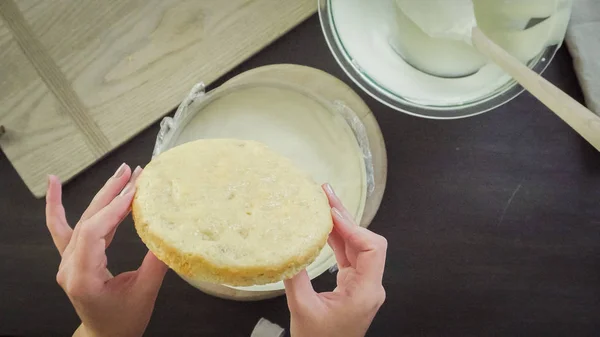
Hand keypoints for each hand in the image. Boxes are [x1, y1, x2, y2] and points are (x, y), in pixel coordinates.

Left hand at [45, 164, 167, 336]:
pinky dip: (56, 206)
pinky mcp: (72, 258)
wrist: (106, 336)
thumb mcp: (144, 293)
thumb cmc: (124, 321)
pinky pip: (61, 228)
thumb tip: (169, 233)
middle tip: (132, 172)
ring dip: (101, 195)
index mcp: (84, 278)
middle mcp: (70, 267)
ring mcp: (67, 262)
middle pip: (88, 220)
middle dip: (111, 193)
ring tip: (121, 173)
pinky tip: (53, 184)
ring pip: (81, 220)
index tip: (136, 190)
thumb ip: (155, 263)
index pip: (94, 232)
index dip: (115, 208)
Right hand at [284, 184, 386, 336]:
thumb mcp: (302, 309)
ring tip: (323, 203)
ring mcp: (363, 285)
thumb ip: (296, 277)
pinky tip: (324, 227)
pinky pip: (349, 256)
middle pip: (365, 242)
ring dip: (341, 225)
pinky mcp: (353, 286)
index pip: (372, 248)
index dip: (353, 227)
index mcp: (365, 292)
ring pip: (357, 246)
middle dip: (345, 217)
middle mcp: (369, 286)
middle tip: (326, 194)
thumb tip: (287, 247)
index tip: (331, 213)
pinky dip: (337, 240)